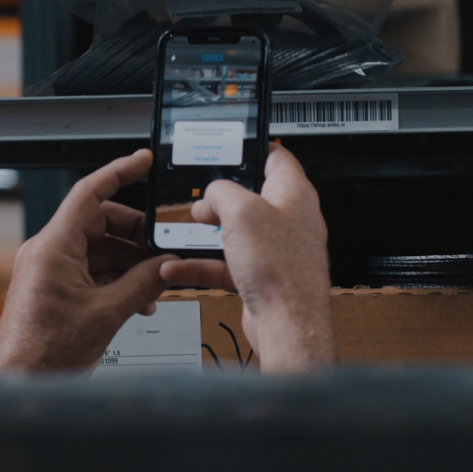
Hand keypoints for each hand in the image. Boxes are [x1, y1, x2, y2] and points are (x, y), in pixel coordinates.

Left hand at [0, 149, 174, 374]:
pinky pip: (90, 268)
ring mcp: (48, 269)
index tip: (141, 160)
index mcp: (53, 248)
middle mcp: (47, 252)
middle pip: (100, 222)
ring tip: (154, 284)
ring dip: (129, 263)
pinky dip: (116, 278)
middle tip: (163, 248)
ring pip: (98, 248)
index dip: (119, 171)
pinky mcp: (53, 286)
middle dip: (135, 235)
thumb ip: (143, 284)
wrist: (21, 382)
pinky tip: (138, 299)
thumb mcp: (107, 314)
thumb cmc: (45, 353)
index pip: (89, 193)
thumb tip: (168, 265)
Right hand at [160, 143, 333, 371]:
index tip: (232, 146)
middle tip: (201, 198)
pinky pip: (226, 264)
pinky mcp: (261, 276)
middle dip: (220, 197)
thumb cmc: (281, 271)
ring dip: (208, 232)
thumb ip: (221, 193)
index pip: (277, 158)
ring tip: (185, 229)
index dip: (254, 148)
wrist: (287, 325)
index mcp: (293, 194)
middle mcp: (287, 220)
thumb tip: (211, 196)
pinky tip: (179, 266)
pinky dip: (202, 264)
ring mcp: (274, 250)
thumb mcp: (241, 212)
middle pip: (250, 196)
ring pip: (235, 232)